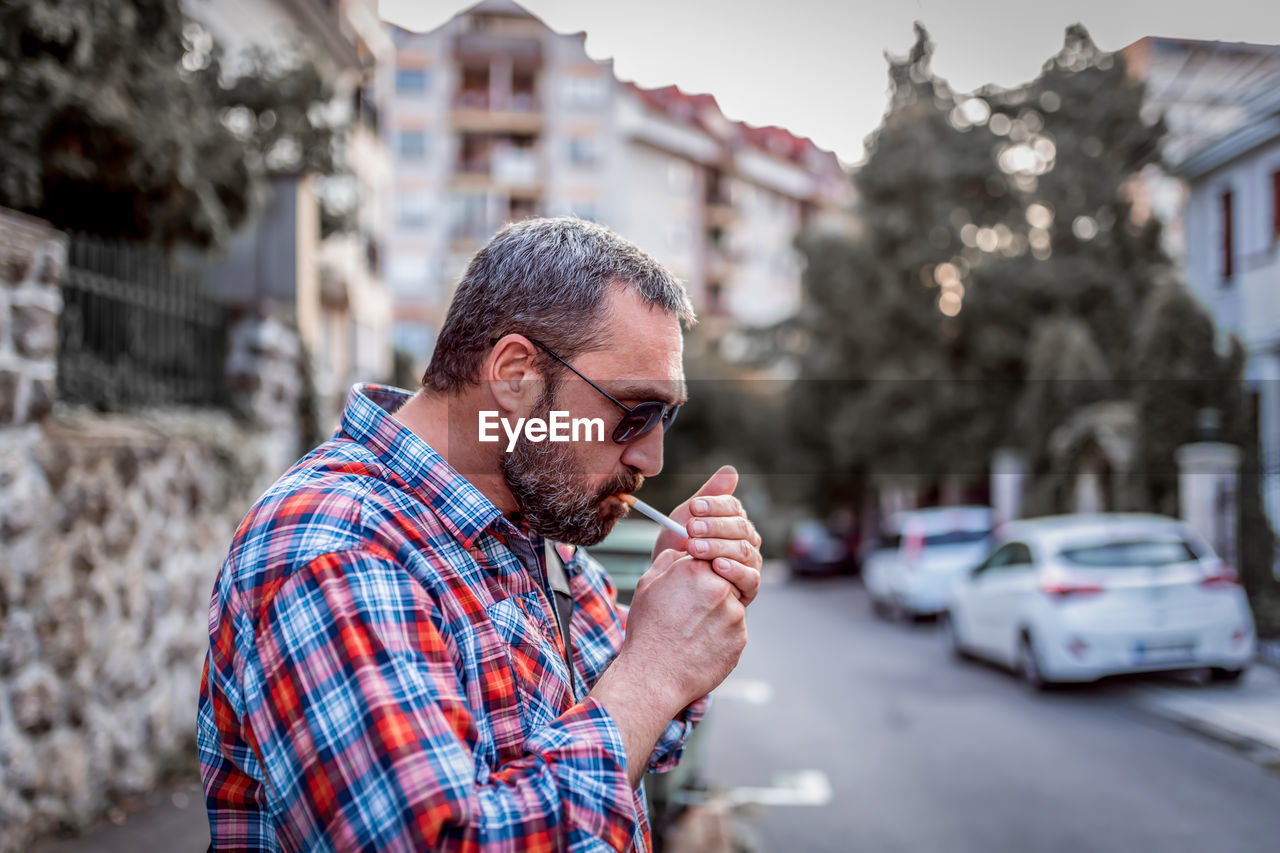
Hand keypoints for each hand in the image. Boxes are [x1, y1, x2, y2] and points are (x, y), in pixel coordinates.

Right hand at [617, 548, 746, 710]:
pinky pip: (734, 630)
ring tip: (692, 631)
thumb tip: (685, 550)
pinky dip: (721, 635)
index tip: (692, 583)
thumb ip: (670, 560)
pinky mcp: (740, 639)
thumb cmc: (647, 631)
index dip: (701, 570)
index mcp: (695, 569)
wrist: (653, 677)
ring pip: (732, 604)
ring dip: (718, 613)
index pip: (710, 556)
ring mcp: (734, 615)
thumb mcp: (647, 586)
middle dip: (713, 590)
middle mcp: (720, 588)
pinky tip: (700, 645)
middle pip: (725, 578)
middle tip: (693, 609)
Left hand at [655, 465, 762, 605]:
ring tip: (694, 548)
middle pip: (740, 527)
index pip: (733, 507)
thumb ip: (706, 498)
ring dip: (718, 547)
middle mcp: (747, 540)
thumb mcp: (685, 520)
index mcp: (734, 520)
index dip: (714, 505)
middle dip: (713, 526)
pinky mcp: (749, 586)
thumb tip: (731, 471)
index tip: (693, 507)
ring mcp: (750, 563)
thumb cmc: (678, 550)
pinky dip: (734, 570)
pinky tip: (716, 565)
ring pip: (743, 549)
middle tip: (690, 529)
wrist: (670, 586)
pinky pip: (750, 577)